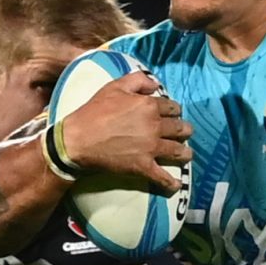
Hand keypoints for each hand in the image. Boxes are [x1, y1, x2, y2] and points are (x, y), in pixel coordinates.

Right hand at [61, 72, 190, 192]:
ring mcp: (151, 148)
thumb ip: (138, 80)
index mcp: (149, 106)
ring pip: (178, 152)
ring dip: (185, 153)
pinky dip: (171, 182)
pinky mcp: (143, 166)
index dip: (175, 111)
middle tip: (184, 133)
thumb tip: (155, 85)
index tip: (173, 114)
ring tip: (186, 154)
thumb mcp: (114, 86)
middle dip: (185, 130)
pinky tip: (176, 184)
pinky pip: (163, 177)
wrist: (78, 139)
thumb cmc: (94, 111)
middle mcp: (155, 126)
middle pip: (180, 129)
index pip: (173, 108)